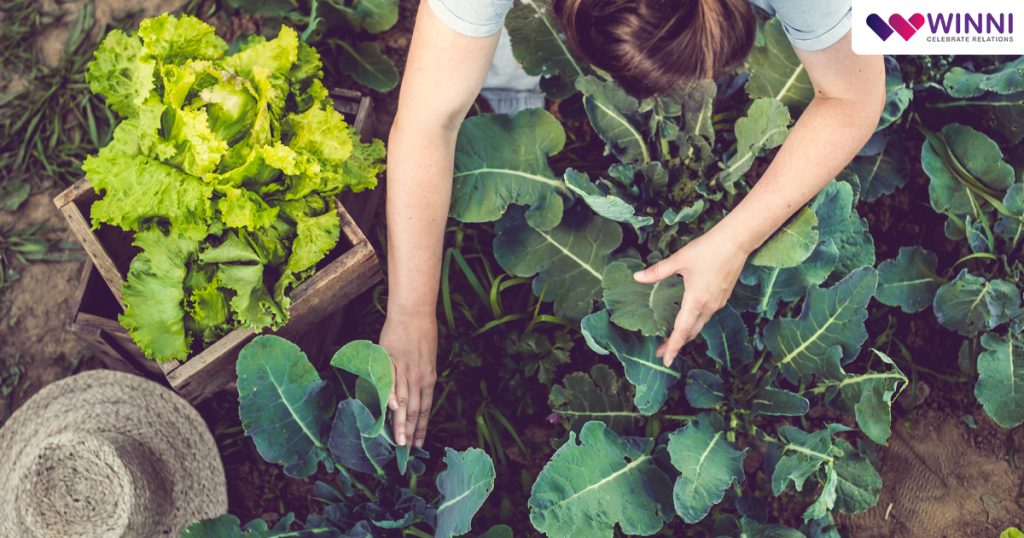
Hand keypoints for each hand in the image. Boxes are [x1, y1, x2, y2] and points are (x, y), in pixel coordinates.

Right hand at [379, 311, 437, 447]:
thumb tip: (417, 395)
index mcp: (429, 378)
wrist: (413, 312)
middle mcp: (419, 377)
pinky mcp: (390, 361)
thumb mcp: (427, 358)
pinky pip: (389, 383)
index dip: (422, 427)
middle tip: (407, 451)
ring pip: (402, 401)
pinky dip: (390, 397)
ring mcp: (405, 370)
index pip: (425, 409)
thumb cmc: (421, 334)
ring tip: (398, 441)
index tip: (419, 444)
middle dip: (411, 432)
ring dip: (400, 423)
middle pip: (415, 410)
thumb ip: (422, 378)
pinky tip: (389, 412)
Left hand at [633, 228, 750, 366]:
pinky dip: (696, 322)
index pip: (682, 331)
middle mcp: (709, 306)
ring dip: (686, 333)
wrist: (737, 241)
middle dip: (677, 344)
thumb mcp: (679, 260)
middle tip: (662, 352)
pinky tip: (689, 318)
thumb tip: (637, 277)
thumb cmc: (708, 249)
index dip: (673, 347)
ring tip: (673, 338)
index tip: (665, 360)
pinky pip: (707, 315)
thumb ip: (658, 271)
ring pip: (700, 324)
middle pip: (691, 332)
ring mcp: (718, 302)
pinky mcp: (723, 296)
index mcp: (696, 301)